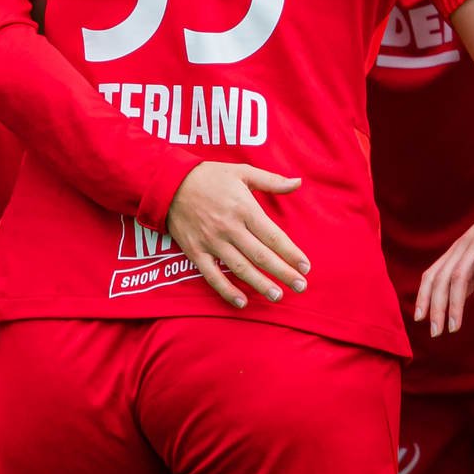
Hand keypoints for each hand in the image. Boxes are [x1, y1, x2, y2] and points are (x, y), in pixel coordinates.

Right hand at [166, 162, 310, 308]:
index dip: (291, 253)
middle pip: (261, 256)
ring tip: (277, 296)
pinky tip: (241, 302)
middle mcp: (230, 227)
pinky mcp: (196, 252)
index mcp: (244, 208)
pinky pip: (212, 276)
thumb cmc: (209, 176)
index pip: (273, 236)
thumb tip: (298, 182)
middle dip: (283, 273)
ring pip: (240, 268)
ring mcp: (212, 241)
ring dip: (260, 284)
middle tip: (300, 287)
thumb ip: (271, 181)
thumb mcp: (242, 172)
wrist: (168, 183)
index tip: (306, 266)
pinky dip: (227, 290)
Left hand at [414, 190, 473, 336]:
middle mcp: (462, 246)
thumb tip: (459, 298)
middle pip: (441, 279)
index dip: (424, 296)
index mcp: (458, 250)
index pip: (432, 274)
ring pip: (458, 276)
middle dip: (436, 307)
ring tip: (453, 327)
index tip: (419, 319)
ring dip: (454, 304)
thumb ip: (471, 274)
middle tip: (435, 333)